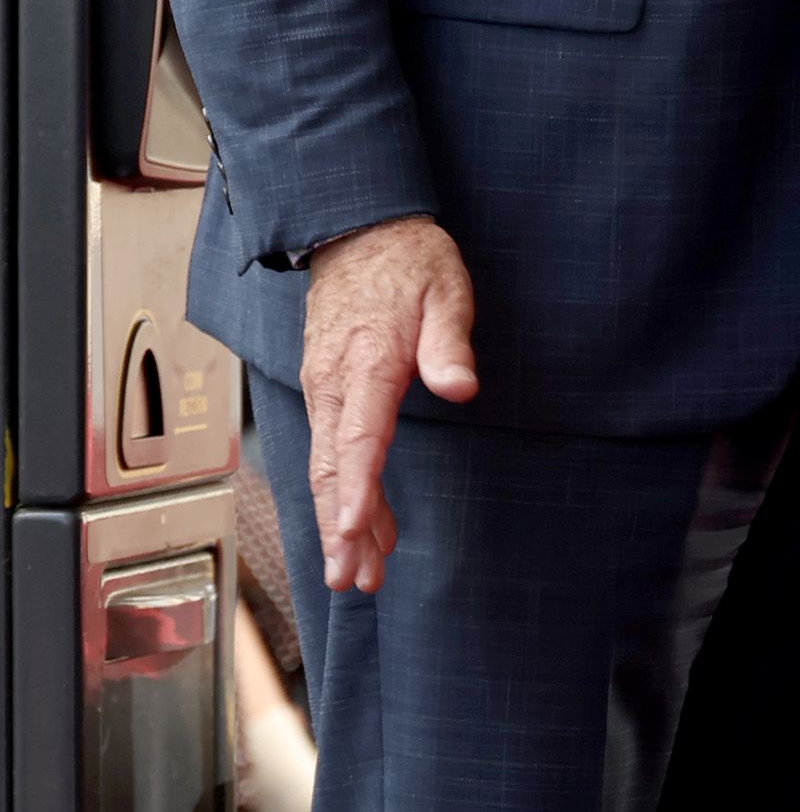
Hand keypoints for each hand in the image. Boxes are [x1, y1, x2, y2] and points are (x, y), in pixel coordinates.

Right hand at [298, 215, 478, 593]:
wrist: (358, 231)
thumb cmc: (410, 262)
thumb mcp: (446, 290)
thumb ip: (450, 342)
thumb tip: (462, 385)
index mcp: (367, 363)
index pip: (357, 437)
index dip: (355, 488)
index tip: (353, 531)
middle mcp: (334, 383)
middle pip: (330, 468)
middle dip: (340, 528)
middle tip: (354, 580)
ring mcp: (324, 388)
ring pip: (325, 466)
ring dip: (340, 521)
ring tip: (359, 572)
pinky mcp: (326, 389)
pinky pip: (330, 449)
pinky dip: (343, 490)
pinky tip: (365, 522)